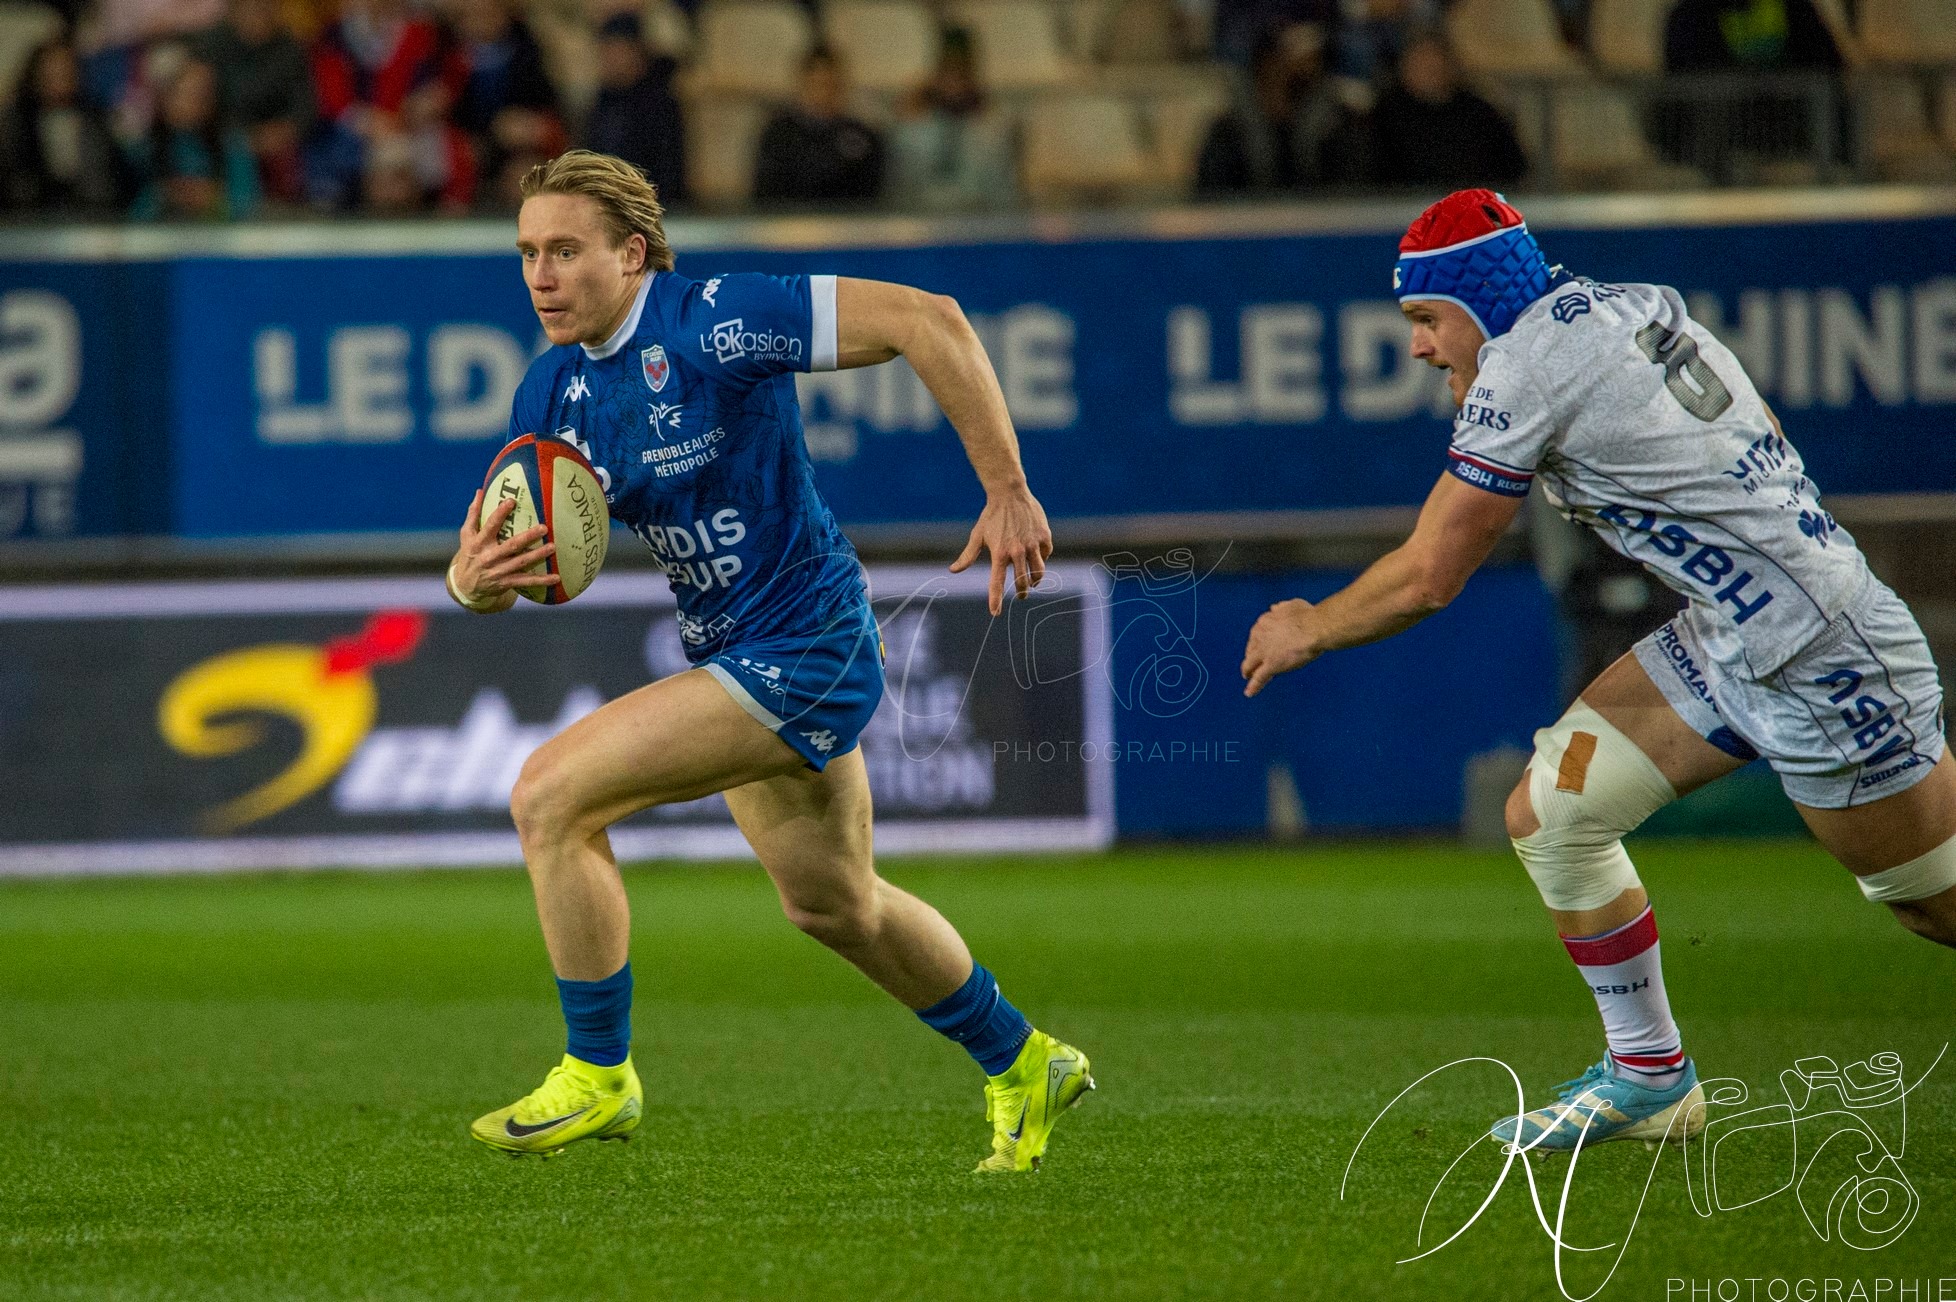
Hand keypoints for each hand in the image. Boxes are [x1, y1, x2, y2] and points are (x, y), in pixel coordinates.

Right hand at [450, 490, 558, 608]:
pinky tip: (556, 577)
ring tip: (553, 547)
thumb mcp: (467, 535)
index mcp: (479, 542)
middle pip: (511, 545)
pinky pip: (526, 581)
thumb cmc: (469, 554)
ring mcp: (498, 571)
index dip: (500, 514)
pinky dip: (541, 580)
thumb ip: (473, 514)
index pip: (490, 526)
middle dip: (528, 537)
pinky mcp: (506, 583)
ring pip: (521, 563)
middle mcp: (489, 557)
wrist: (464, 586)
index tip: (512, 502)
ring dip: (538, 555)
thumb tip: (480, 491)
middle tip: (544, 528)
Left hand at [950, 486, 1051, 615]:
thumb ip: (968, 555)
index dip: (996, 599)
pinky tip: (1036, 556)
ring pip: (1038, 573)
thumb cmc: (992, 516)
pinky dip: (1041, 558)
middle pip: (1022, 582)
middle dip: (1021, 593)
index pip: (996, 582)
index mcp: (999, 553)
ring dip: (1035, 581)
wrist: (1010, 493)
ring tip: (1032, 582)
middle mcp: (1016, 551)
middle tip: (1021, 596)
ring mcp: (1032, 544)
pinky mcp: (1044, 537)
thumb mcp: (978, 535)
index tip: (995, 613)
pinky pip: (1045, 555)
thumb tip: (953, 570)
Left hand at [1241, 597, 1321, 696]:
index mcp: (1264, 622)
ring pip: (1250, 664)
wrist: (1314, 628)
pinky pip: (1259, 677)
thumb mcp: (1291, 605)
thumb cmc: (1307, 616)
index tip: (1261, 646)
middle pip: (1251, 649)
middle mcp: (1259, 636)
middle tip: (1253, 662)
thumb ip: (1281, 608)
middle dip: (1252, 655)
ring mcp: (1264, 652)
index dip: (1259, 642)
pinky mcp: (1271, 665)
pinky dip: (1253, 686)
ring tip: (1247, 676)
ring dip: (1248, 670)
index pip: (1256, 634)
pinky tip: (1249, 693)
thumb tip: (1274, 608)